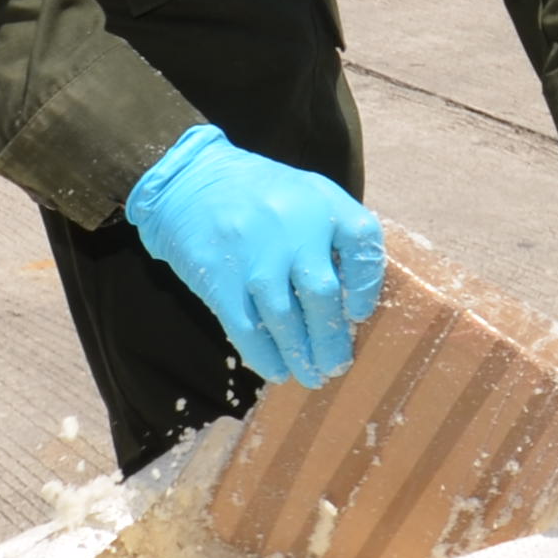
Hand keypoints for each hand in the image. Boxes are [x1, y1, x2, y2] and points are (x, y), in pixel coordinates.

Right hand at [125, 125, 386, 388]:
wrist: (191, 181)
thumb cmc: (262, 196)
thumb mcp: (307, 195)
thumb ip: (334, 235)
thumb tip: (355, 299)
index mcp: (322, 202)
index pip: (362, 243)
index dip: (367, 285)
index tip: (359, 314)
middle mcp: (292, 226)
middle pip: (322, 293)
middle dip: (331, 340)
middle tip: (336, 365)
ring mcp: (254, 253)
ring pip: (284, 318)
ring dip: (300, 355)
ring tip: (310, 376)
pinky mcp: (220, 276)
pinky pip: (246, 327)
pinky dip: (264, 355)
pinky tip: (275, 370)